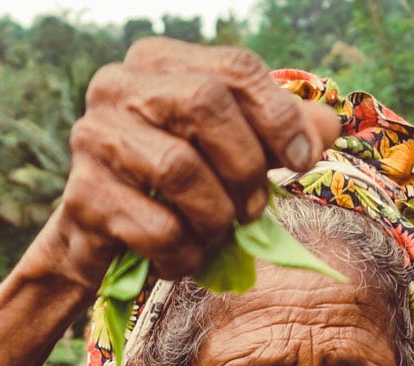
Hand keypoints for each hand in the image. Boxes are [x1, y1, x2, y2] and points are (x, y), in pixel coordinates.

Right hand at [48, 37, 341, 284]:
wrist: (101, 242)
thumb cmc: (174, 188)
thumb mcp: (230, 151)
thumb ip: (281, 131)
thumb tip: (332, 125)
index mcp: (158, 60)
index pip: (235, 68)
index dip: (279, 116)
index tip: (301, 161)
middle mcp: (117, 86)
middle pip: (205, 103)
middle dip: (245, 166)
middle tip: (255, 207)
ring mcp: (93, 138)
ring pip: (179, 169)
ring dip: (215, 216)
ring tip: (216, 233)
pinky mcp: (81, 196)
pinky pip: (157, 228)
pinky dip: (185, 254)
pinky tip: (182, 256)